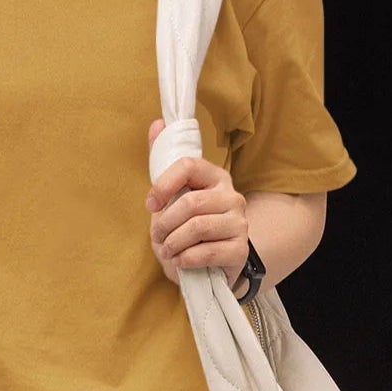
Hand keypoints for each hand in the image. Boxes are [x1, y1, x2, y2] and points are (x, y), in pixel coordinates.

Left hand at [145, 119, 249, 286]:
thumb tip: (157, 124)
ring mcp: (239, 223)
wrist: (209, 267)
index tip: (150, 204)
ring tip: (168, 250)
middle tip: (157, 236)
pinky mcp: (240, 250)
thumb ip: (163, 162)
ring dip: (173, 242)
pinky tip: (180, 260)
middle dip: (165, 223)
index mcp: (215, 177)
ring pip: (198, 227)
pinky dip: (186, 258)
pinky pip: (207, 251)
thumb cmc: (186, 229)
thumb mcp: (170, 198)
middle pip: (191, 202)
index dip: (164, 185)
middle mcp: (232, 196)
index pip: (189, 166)